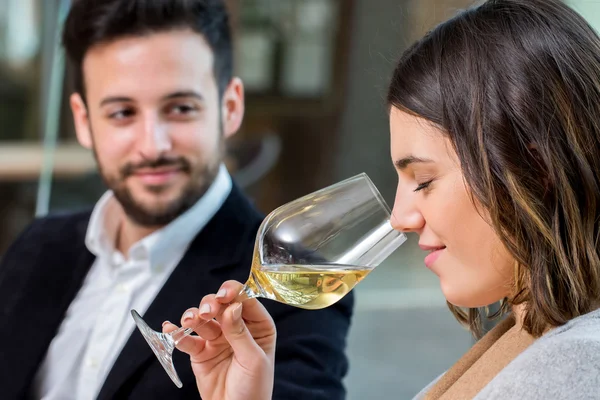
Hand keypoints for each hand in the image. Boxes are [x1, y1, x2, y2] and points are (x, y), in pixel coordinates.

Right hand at [162, 280, 275, 399]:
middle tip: (206, 311)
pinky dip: (177, 333)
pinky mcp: (200, 351)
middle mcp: (237, 327)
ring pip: (202, 318)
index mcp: (258, 326)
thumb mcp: (253, 360)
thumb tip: (232, 306)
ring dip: (194, 316)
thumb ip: (240, 333)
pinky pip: (187, 339)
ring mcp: (217, 338)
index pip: (246, 301)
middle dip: (211, 304)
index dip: (235, 293)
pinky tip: (170, 328)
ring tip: (189, 321)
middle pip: (221, 305)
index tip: (224, 293)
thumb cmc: (254, 388)